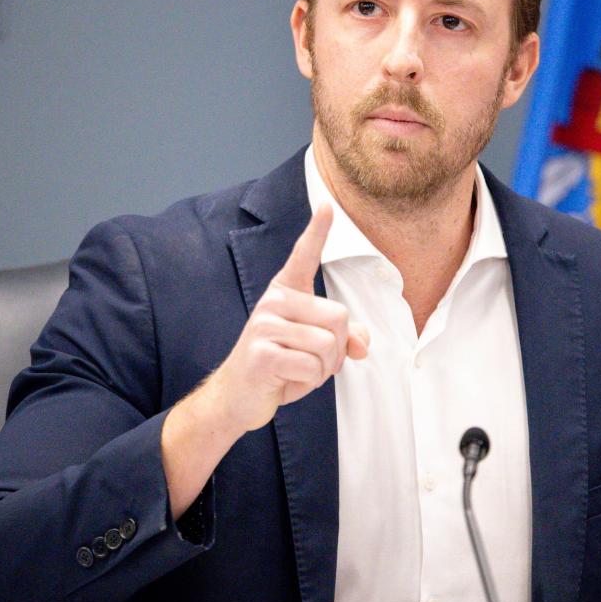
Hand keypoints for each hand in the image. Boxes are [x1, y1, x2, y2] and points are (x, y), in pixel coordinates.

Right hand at [207, 204, 368, 432]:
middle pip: (338, 317)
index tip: (327, 204)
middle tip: (313, 362)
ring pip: (328, 344)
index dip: (317, 230)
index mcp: (287, 292)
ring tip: (298, 370)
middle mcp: (274, 301)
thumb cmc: (281, 366)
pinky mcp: (262, 353)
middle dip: (337, 350)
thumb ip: (345, 339)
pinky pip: (311, 366)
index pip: (304, 256)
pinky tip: (286, 380)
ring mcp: (265, 325)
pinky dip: (308, 381)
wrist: (237, 397)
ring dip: (324, 368)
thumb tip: (363, 344)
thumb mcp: (317, 349)